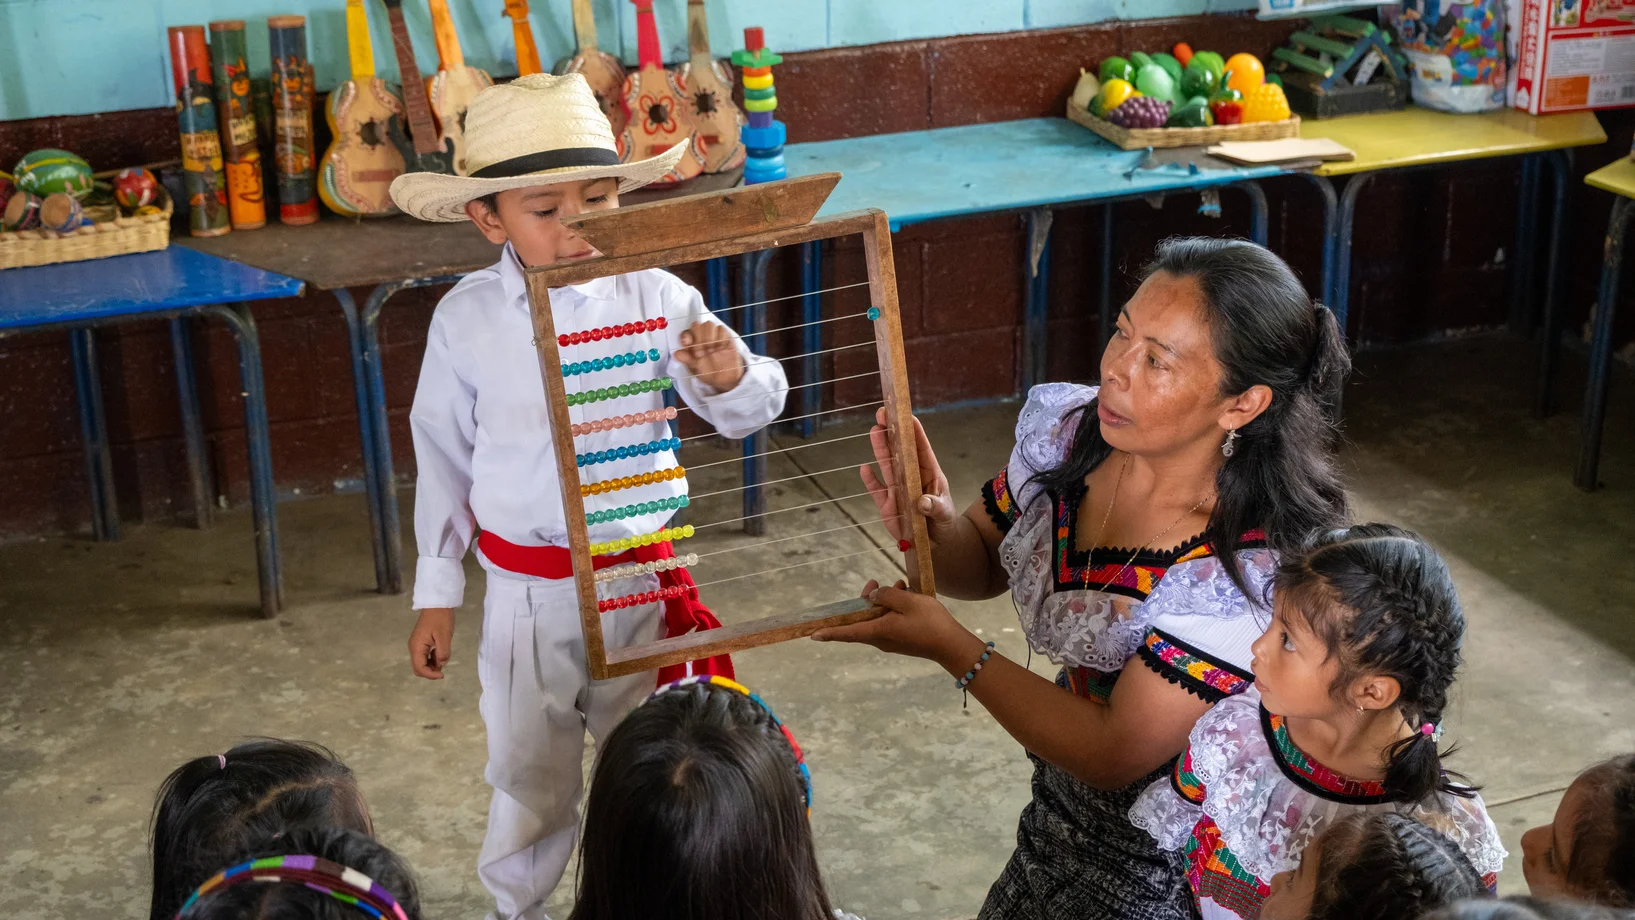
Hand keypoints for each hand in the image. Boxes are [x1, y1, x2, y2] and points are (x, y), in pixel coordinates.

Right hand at [408, 608, 454, 678]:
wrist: (437, 604)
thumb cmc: (440, 618)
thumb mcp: (444, 636)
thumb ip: (443, 653)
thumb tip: (441, 664)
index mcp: (417, 646)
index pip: (419, 668)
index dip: (430, 675)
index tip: (442, 675)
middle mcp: (414, 647)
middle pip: (418, 667)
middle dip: (430, 672)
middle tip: (443, 671)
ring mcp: (417, 644)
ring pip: (421, 662)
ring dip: (432, 666)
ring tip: (443, 660)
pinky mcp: (421, 642)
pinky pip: (425, 656)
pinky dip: (432, 659)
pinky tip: (440, 655)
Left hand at [675, 322, 744, 391]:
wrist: (725, 378)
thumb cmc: (709, 372)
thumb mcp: (695, 368)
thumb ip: (686, 359)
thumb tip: (676, 354)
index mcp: (691, 343)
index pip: (686, 333)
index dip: (686, 336)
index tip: (687, 343)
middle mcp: (701, 337)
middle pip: (697, 325)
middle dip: (699, 338)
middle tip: (702, 353)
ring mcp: (713, 335)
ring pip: (709, 325)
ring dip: (709, 338)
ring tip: (712, 351)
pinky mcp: (725, 335)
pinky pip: (721, 329)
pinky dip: (720, 339)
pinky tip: (721, 348)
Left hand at [812, 580, 982, 667]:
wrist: (951, 645)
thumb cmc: (929, 623)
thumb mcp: (908, 601)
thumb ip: (888, 595)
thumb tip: (874, 597)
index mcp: (878, 631)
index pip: (847, 632)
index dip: (829, 632)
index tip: (812, 634)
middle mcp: (880, 639)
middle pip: (862, 619)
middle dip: (866, 600)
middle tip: (875, 584)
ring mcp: (891, 641)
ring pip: (878, 618)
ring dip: (885, 601)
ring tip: (902, 586)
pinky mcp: (901, 640)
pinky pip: (889, 622)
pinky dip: (894, 609)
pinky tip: (907, 596)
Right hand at [859, 408, 959, 544]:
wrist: (935, 544)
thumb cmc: (944, 522)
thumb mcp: (945, 515)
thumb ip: (935, 508)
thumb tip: (922, 502)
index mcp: (929, 474)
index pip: (922, 449)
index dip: (914, 431)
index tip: (907, 415)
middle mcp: (911, 477)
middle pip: (900, 451)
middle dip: (891, 433)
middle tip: (882, 413)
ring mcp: (897, 490)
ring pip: (887, 466)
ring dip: (880, 449)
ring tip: (874, 430)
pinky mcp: (887, 505)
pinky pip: (876, 490)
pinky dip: (870, 480)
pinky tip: (864, 468)